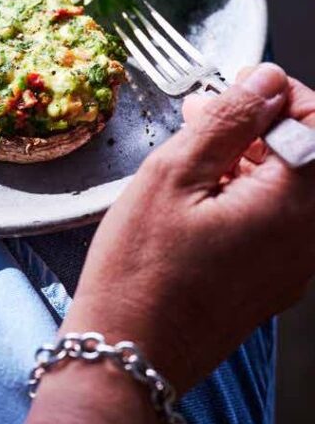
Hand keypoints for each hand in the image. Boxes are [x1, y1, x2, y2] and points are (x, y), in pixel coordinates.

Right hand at [57, 63, 314, 396]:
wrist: (131, 349)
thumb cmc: (142, 266)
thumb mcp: (173, 175)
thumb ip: (228, 122)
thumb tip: (265, 79)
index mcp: (293, 206)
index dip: (283, 93)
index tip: (240, 85)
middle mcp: (310, 237)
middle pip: (310, 155)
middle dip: (263, 121)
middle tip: (207, 110)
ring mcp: (295, 262)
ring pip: (293, 185)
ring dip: (252, 153)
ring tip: (195, 142)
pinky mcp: (274, 277)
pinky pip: (279, 216)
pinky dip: (248, 187)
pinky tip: (201, 183)